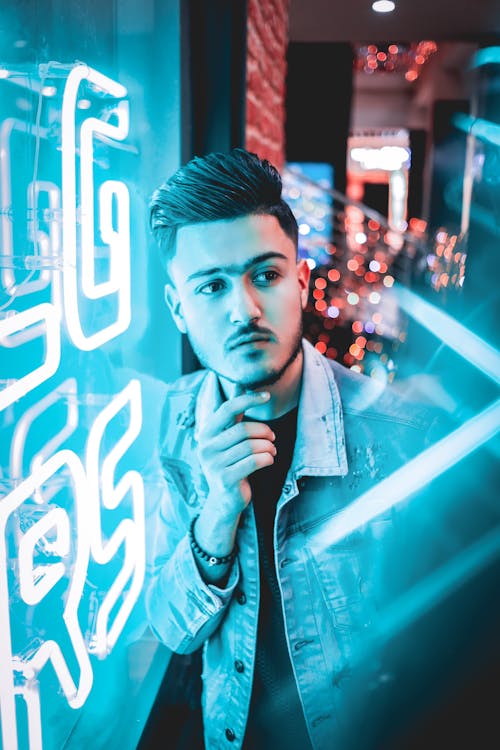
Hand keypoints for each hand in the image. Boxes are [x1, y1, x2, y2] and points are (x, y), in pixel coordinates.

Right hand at [197, 390, 275, 519]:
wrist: (225, 500)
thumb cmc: (230, 465)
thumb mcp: (226, 441)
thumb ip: (232, 419)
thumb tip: (240, 387)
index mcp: (205, 434)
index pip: (227, 409)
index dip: (248, 399)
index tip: (266, 395)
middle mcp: (206, 448)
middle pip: (242, 429)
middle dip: (264, 432)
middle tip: (273, 439)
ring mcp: (213, 464)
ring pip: (251, 446)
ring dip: (268, 447)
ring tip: (272, 451)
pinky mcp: (225, 479)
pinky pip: (254, 462)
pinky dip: (267, 459)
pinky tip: (269, 460)